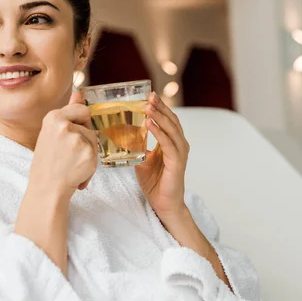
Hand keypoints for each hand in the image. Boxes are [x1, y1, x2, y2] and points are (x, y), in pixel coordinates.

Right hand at [30, 91, 97, 199]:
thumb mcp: (53, 132)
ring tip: (71, 163)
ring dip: (87, 153)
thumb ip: (68, 111)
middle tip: (68, 153)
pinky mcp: (88, 153)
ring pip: (93, 140)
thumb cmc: (48, 162)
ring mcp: (77, 139)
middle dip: (84, 138)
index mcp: (53, 117)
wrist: (47, 188)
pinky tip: (77, 171)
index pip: (82, 109)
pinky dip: (90, 166)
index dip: (80, 123)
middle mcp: (64, 125)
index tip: (71, 136)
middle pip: (89, 125)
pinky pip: (96, 155)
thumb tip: (79, 92)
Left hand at [135, 92, 189, 221]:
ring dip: (159, 116)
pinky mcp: (177, 163)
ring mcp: (180, 153)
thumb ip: (138, 148)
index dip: (160, 108)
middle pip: (172, 120)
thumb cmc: (156, 183)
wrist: (164, 204)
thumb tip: (122, 138)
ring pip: (171, 129)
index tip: (149, 96)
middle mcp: (179, 145)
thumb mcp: (143, 161)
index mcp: (173, 143)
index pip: (168, 120)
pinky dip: (159, 132)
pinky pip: (168, 144)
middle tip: (150, 96)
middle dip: (160, 107)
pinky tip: (149, 124)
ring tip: (148, 106)